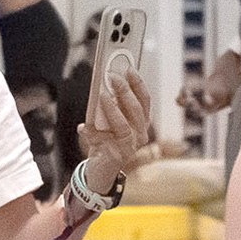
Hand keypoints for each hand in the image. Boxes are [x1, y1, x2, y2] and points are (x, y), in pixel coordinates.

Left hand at [79, 69, 153, 194]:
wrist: (98, 171)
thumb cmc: (103, 143)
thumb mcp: (105, 123)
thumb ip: (105, 108)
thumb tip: (99, 88)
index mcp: (140, 124)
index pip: (144, 100)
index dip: (139, 84)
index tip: (129, 68)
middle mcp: (140, 134)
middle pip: (138, 107)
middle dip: (127, 89)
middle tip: (113, 75)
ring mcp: (132, 145)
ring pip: (128, 120)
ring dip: (116, 103)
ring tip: (105, 90)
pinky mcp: (120, 154)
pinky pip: (114, 132)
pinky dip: (104, 119)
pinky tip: (95, 111)